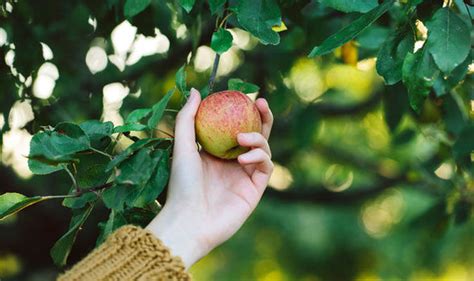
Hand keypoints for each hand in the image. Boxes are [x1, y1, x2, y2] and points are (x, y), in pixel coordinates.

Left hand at [146, 88, 273, 267]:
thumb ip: (187, 118)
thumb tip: (195, 91)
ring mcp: (245, 176)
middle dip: (263, 117)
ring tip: (241, 139)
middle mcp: (233, 162)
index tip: (245, 95)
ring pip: (264, 148)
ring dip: (258, 138)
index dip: (244, 111)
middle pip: (256, 134)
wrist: (189, 221)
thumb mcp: (182, 146)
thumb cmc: (181, 186)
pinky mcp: (255, 189)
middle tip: (262, 102)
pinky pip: (265, 166)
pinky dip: (259, 157)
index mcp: (217, 153)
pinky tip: (243, 158)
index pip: (236, 127)